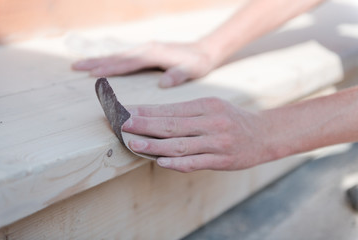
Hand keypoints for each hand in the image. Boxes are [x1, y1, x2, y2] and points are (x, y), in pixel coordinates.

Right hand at [72, 41, 216, 87]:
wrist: (204, 51)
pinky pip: (124, 56)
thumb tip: (164, 84)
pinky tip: (101, 64)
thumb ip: (179, 75)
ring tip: (80, 65)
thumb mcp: (192, 70)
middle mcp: (147, 48)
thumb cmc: (198, 63)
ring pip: (118, 55)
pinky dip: (110, 60)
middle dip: (96, 62)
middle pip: (118, 56)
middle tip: (75, 67)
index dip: (110, 68)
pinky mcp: (146, 51)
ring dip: (99, 59)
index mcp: (154, 53)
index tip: (93, 74)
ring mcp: (145, 48)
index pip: (128, 62)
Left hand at [122, 97, 276, 171]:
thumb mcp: (212, 107)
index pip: (171, 109)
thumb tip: (155, 116)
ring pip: (181, 144)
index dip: (148, 111)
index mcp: (207, 105)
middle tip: (122, 124)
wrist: (265, 134)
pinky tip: (161, 162)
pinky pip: (196, 162)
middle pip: (173, 125)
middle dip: (145, 124)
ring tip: (135, 144)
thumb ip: (187, 113)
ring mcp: (218, 142)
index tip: (127, 111)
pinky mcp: (223, 160)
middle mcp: (212, 122)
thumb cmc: (233, 119)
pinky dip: (177, 163)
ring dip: (155, 145)